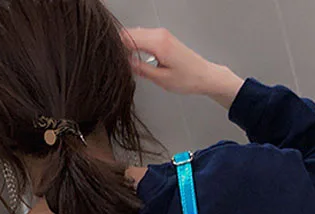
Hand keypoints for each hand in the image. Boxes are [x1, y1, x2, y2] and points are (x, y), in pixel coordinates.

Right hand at [122, 28, 243, 108]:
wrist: (204, 76)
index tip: (110, 59)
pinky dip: (135, 44)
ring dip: (127, 45)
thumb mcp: (161, 79)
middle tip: (115, 63)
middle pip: (130, 33)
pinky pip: (143, 36)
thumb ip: (141, 69)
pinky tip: (134, 57)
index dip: (116, 47)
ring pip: (135, 34)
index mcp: (158, 43)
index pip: (128, 38)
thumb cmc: (188, 79)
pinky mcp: (163, 37)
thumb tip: (125, 63)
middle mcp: (159, 34)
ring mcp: (161, 34)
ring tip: (123, 62)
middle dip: (120, 46)